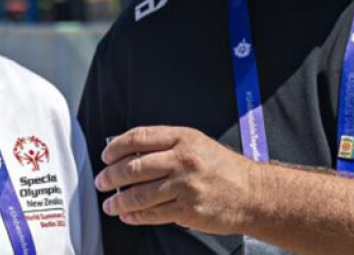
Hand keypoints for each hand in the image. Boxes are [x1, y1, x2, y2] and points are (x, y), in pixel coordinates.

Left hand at [94, 125, 256, 234]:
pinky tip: (127, 215)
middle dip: (111, 176)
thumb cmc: (223, 167)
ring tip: (109, 203)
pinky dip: (135, 216)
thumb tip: (131, 153)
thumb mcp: (196, 144)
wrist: (252, 193)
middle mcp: (182, 159)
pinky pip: (153, 214)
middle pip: (134, 167)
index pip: (139, 137)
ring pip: (140, 194)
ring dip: (119, 199)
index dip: (116, 146)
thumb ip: (166, 145)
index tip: (106, 155)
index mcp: (182, 138)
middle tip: (101, 181)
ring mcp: (184, 185)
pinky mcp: (187, 209)